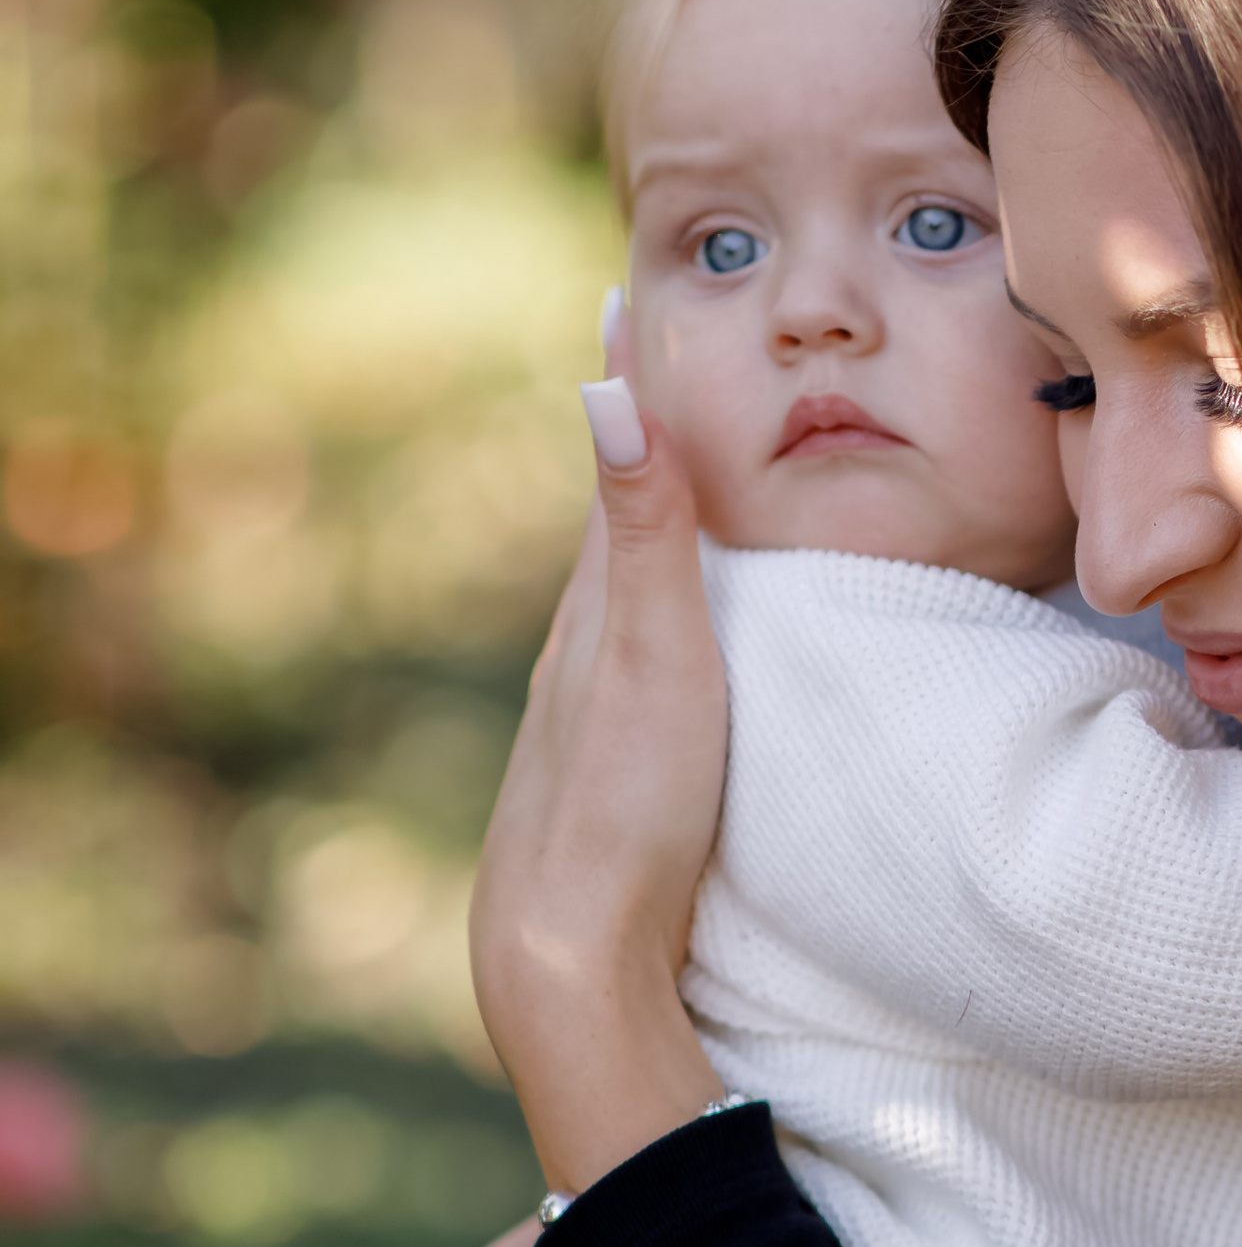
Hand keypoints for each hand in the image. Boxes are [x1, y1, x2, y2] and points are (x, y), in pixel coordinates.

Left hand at [470, 383, 727, 1187]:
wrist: (570, 950)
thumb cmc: (625, 800)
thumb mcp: (654, 651)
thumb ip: (646, 530)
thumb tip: (604, 388)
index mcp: (599, 610)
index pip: (625, 470)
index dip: (633, 385)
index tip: (627, 295)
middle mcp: (584, 650)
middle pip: (619, 526)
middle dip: (642, 442)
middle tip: (652, 355)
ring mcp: (592, 714)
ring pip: (623, 599)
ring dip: (647, 534)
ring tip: (667, 480)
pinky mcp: (611, 769)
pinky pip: (638, 660)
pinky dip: (654, 613)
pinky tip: (666, 639)